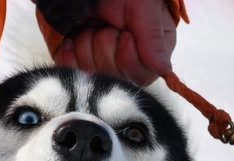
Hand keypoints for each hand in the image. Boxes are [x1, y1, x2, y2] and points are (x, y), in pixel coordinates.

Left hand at [54, 0, 177, 85]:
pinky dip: (69, 51)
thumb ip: (153, 39)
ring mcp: (103, 66)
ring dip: (87, 44)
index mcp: (151, 57)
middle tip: (107, 26)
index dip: (127, 56)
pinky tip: (76, 37)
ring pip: (91, 74)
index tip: (125, 33)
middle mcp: (128, 67)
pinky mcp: (80, 62)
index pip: (139, 77)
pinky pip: (71, 70)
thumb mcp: (144, 9)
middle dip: (105, 46)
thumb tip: (163, 70)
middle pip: (114, 78)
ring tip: (93, 26)